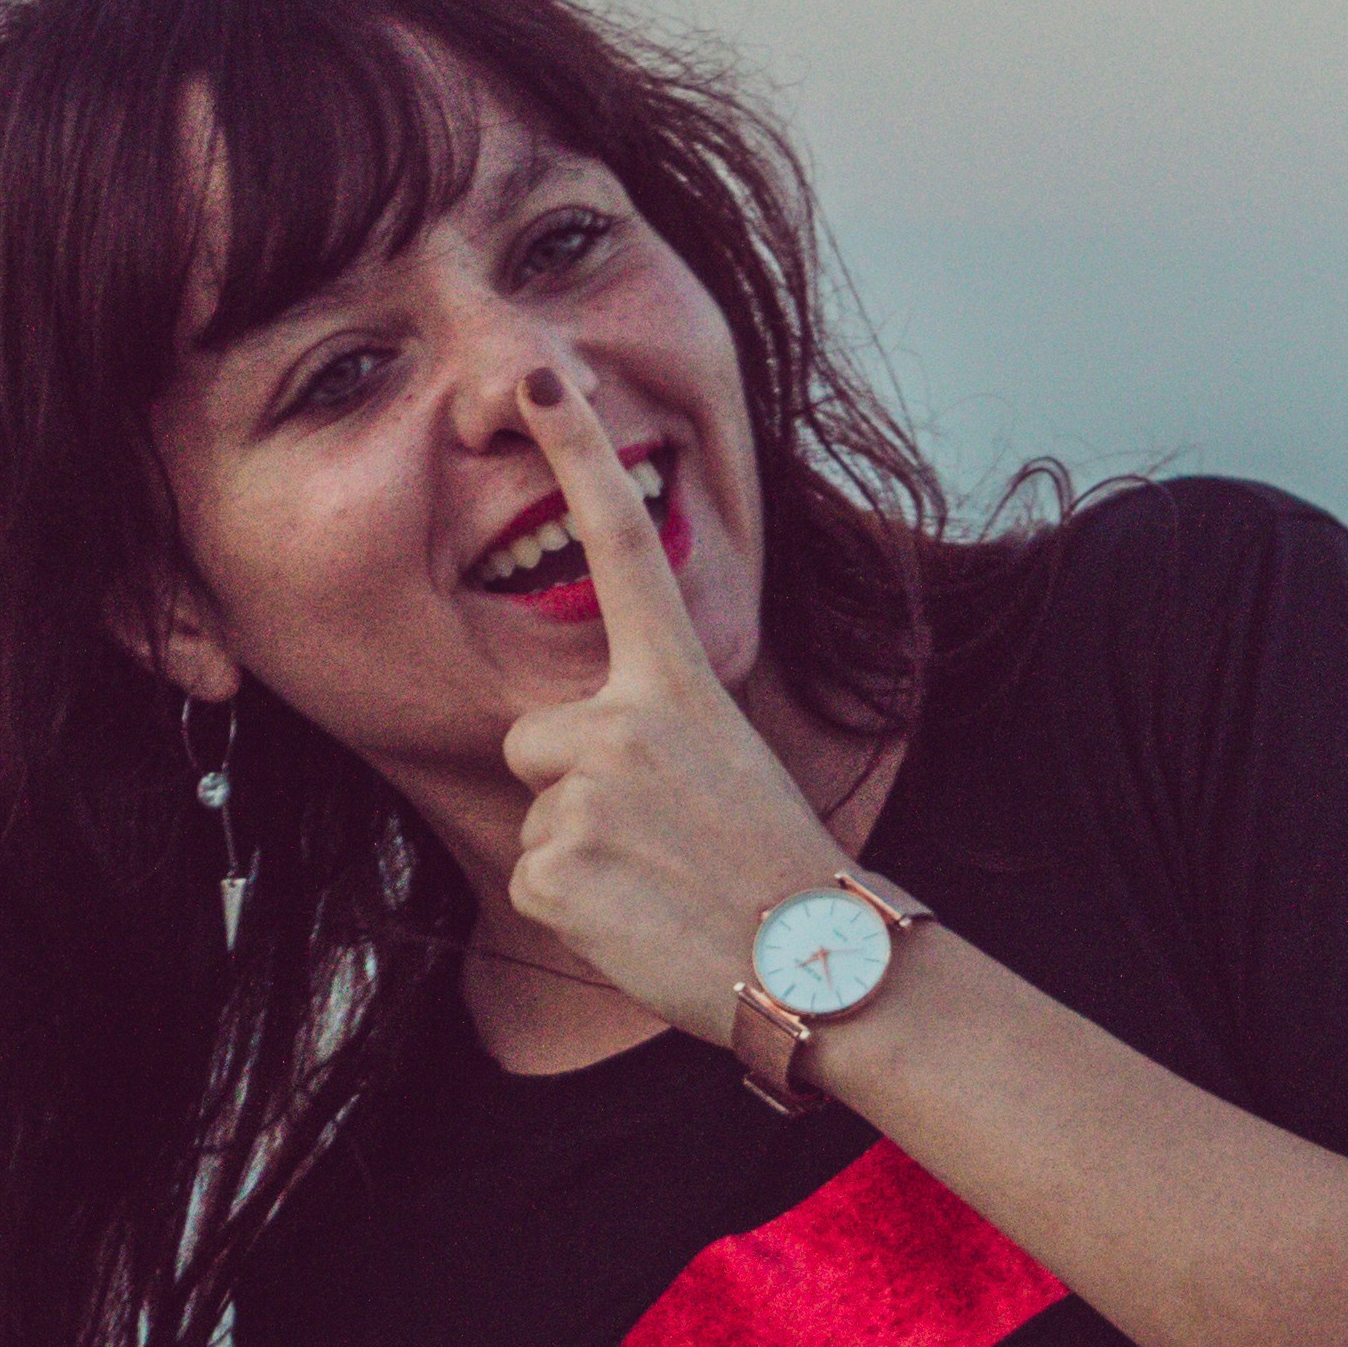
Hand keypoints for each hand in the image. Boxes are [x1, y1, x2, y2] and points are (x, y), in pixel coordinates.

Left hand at [493, 371, 849, 1038]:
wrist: (816, 962)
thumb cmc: (773, 864)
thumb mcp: (722, 757)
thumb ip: (647, 725)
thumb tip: (573, 751)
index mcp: (678, 679)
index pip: (620, 544)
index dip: (576, 456)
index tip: (536, 384)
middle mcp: (624, 721)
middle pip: (535, 736)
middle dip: (575, 784)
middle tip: (661, 833)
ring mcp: (585, 796)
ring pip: (536, 816)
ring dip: (582, 854)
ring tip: (660, 880)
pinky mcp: (554, 871)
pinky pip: (532, 880)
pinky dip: (577, 911)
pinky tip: (640, 919)